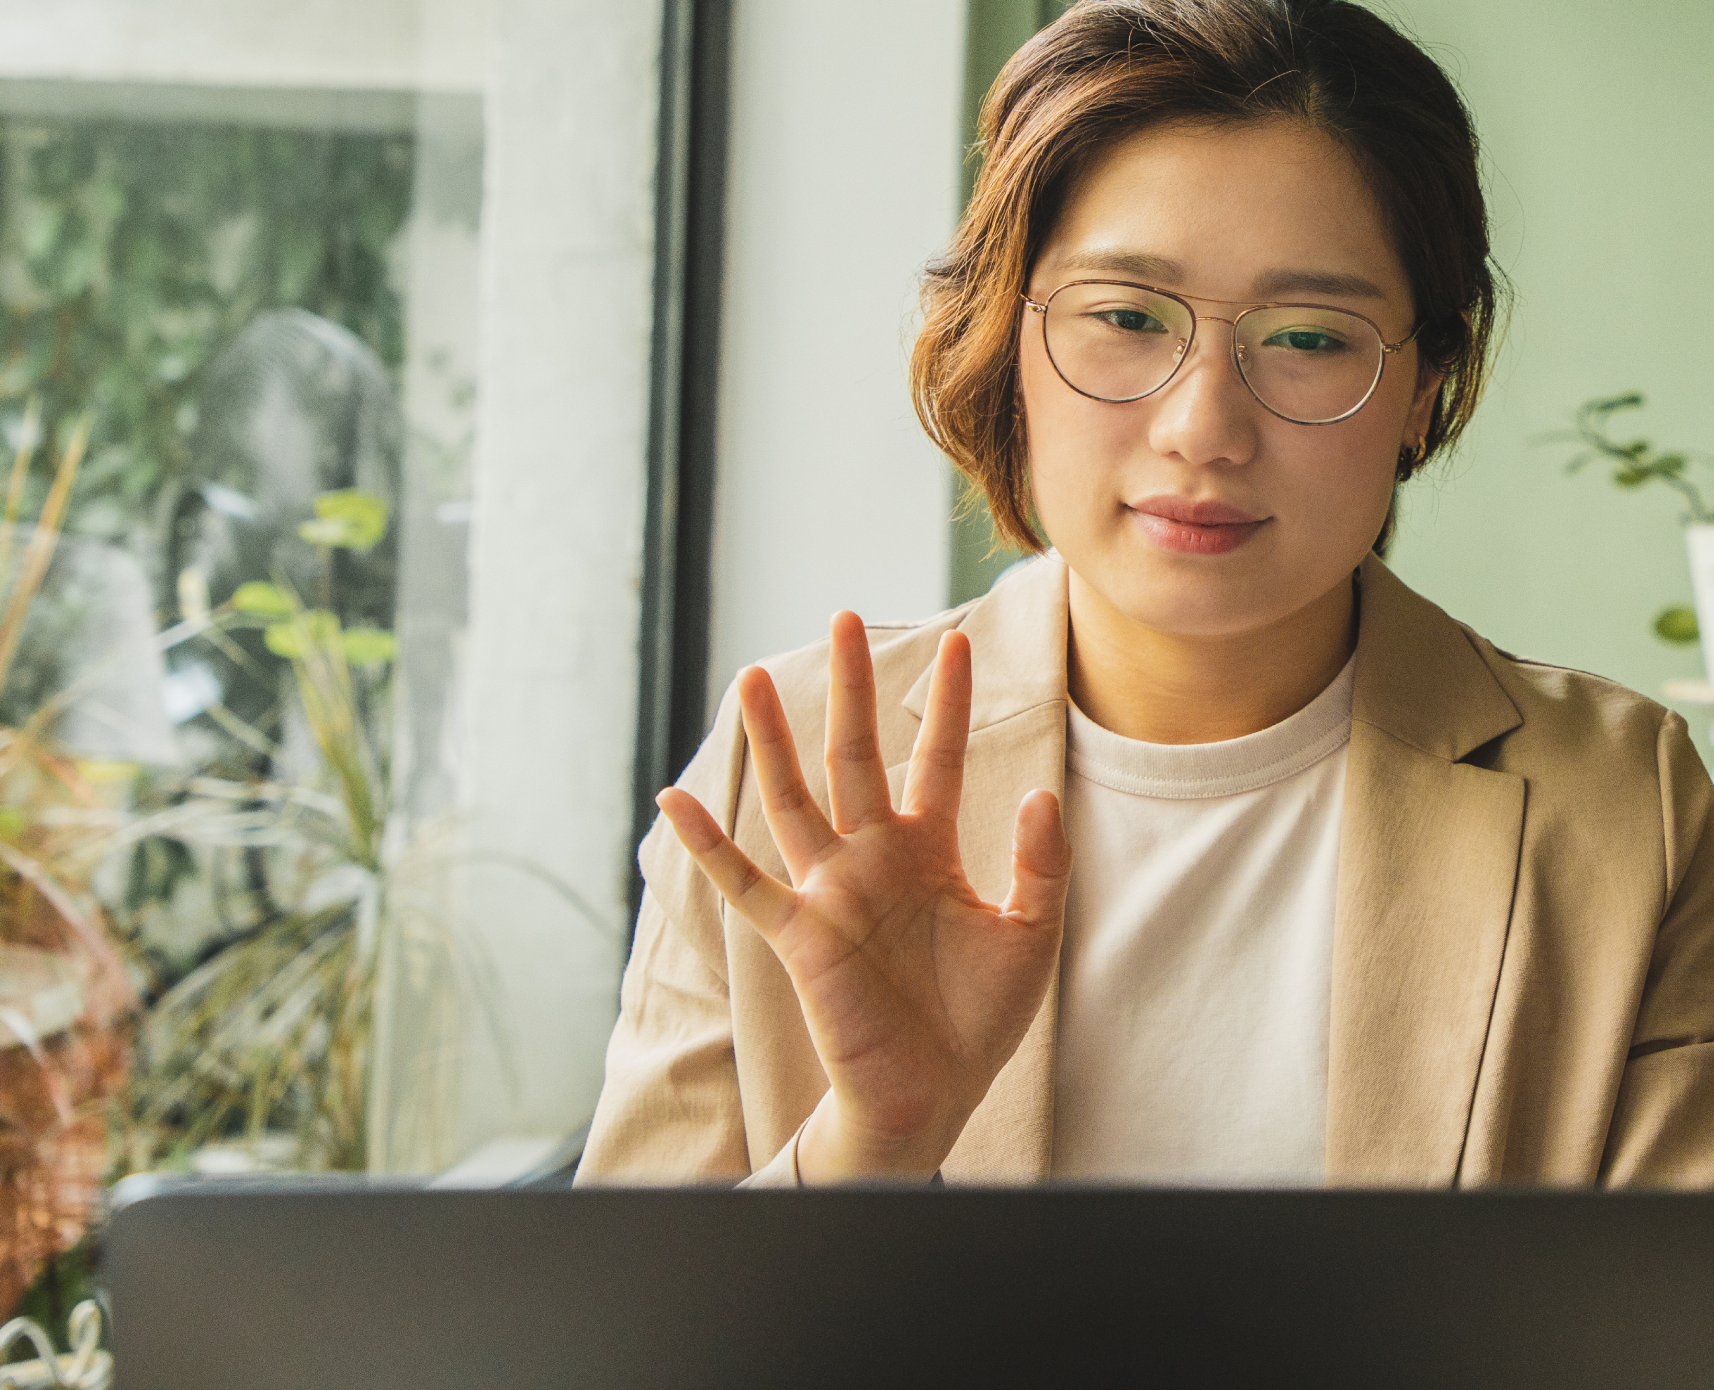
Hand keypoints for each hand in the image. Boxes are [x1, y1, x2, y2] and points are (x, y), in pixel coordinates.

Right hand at [656, 613, 1070, 1180]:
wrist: (935, 1095)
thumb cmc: (977, 1018)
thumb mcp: (1031, 933)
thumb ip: (1040, 864)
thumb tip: (1036, 793)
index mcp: (928, 851)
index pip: (935, 758)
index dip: (948, 703)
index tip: (960, 642)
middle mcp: (872, 857)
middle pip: (853, 754)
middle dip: (850, 687)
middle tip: (845, 617)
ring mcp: (831, 892)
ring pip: (793, 798)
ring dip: (771, 740)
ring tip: (750, 674)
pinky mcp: (802, 936)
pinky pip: (746, 884)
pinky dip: (708, 846)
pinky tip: (674, 802)